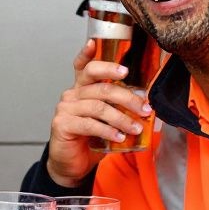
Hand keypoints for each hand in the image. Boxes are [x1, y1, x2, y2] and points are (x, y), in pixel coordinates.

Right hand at [46, 40, 152, 186]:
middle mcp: (72, 94)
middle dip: (127, 96)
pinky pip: (90, 124)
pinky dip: (108, 130)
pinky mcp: (63, 124)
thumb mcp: (107, 120)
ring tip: (136, 128)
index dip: (87, 53)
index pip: (83, 65)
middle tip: (144, 108)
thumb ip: (118, 108)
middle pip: (101, 86)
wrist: (72, 165)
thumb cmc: (91, 140)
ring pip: (99, 106)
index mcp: (82, 88)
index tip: (96, 44)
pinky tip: (119, 137)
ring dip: (122, 118)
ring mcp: (65, 108)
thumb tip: (146, 107)